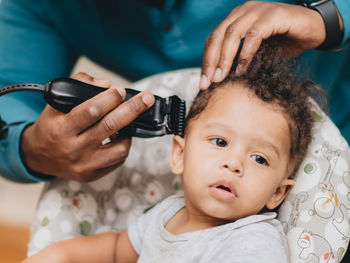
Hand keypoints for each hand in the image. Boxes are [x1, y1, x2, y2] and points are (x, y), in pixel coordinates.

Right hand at [20, 72, 154, 181]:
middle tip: (146, 99)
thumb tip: (106, 84)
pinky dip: (123, 145)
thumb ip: (77, 86)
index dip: (109, 99)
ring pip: (119, 148)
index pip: (90, 112)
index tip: (121, 90)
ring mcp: (84, 165)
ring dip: (130, 131)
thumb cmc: (52, 127)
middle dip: (132, 110)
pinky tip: (121, 136)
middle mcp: (73, 149)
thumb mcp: (55, 104)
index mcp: (61, 129)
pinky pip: (118, 160)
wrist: (39, 157)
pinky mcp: (92, 175)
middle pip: (110, 126)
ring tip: (130, 121)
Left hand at [200, 1, 331, 88]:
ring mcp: (257, 11)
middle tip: (208, 83)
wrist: (314, 29)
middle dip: (210, 62)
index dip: (206, 61)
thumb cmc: (284, 42)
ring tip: (221, 78)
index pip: (213, 39)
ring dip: (224, 59)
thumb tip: (221, 80)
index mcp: (235, 19)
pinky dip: (245, 54)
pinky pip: (254, 35)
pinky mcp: (273, 15)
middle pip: (218, 36)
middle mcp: (243, 12)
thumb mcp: (256, 53)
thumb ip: (239, 61)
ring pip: (232, 34)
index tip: (203, 82)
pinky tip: (242, 70)